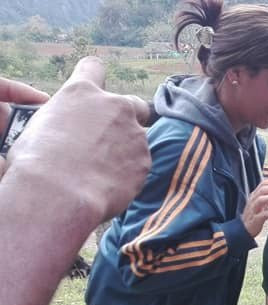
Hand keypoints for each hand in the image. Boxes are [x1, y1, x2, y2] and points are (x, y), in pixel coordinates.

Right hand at [3, 57, 150, 222]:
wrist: (60, 192)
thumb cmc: (39, 161)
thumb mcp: (42, 126)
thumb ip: (67, 120)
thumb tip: (70, 129)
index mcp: (82, 92)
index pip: (94, 67)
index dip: (95, 77)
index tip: (96, 91)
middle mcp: (114, 106)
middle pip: (132, 103)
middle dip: (127, 117)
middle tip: (111, 138)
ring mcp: (134, 134)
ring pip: (137, 138)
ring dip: (127, 150)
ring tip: (103, 170)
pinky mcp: (145, 161)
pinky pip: (140, 164)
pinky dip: (130, 172)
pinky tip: (110, 183)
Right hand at [242, 176, 267, 237]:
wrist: (244, 230)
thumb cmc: (255, 215)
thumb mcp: (261, 204)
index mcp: (255, 196)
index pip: (263, 184)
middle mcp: (253, 201)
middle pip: (263, 190)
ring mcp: (253, 210)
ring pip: (261, 200)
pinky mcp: (255, 220)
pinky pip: (263, 215)